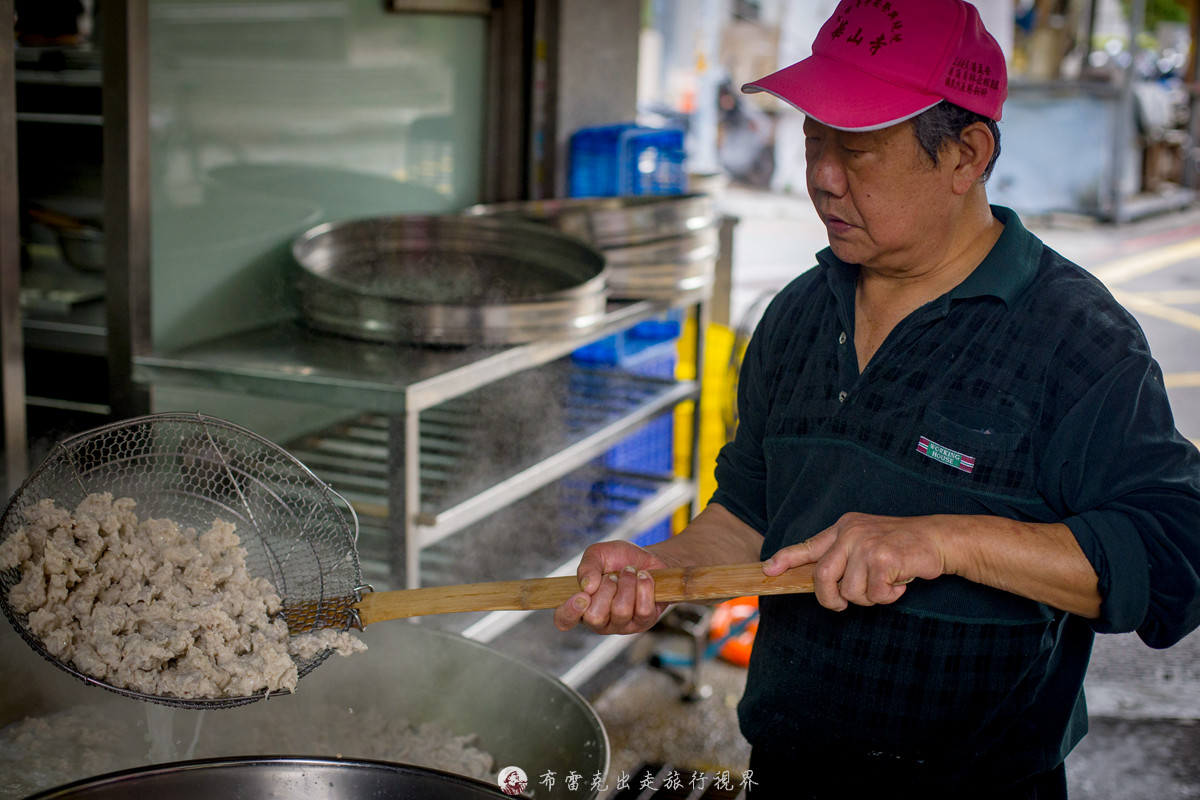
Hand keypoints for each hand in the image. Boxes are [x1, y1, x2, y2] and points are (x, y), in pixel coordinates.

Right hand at [554, 541, 671, 633]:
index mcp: (581, 606)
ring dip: (626, 583)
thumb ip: (587, 566)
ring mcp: (623, 625)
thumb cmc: (619, 559)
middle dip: (606, 588)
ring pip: (621, 611)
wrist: (649, 557)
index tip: (582, 595)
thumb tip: (587, 586)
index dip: (570, 612)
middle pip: (595, 617)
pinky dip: (644, 586)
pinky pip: (643, 610)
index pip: (564, 620)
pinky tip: (644, 577)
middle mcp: (600, 621)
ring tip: (629, 572)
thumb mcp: (598, 554)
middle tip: (612, 576)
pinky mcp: (644, 622)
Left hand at [762, 512, 947, 610]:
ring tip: (886, 584)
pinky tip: (899, 583)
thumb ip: (845, 556)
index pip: (808, 545)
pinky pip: (874, 595)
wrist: (939, 539)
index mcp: (844, 527)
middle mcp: (851, 533)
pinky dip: (888, 597)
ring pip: (850, 592)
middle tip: (843, 604)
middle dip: (830, 599)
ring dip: (869, 598)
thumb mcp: (868, 541)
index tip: (768, 570)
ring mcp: (866, 544)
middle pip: (822, 577)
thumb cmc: (904, 546)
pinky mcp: (883, 559)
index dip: (786, 559)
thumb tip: (823, 582)